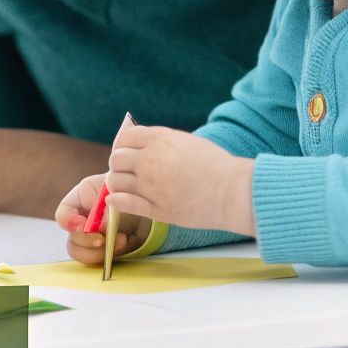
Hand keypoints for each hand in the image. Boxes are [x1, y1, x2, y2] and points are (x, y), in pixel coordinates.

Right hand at [55, 173, 146, 265]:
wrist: (151, 202)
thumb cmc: (133, 189)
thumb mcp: (121, 192)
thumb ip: (109, 208)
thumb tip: (101, 228)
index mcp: (81, 199)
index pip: (63, 214)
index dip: (70, 222)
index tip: (84, 226)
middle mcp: (83, 220)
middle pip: (72, 239)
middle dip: (87, 241)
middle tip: (102, 239)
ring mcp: (92, 237)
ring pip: (82, 254)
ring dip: (99, 251)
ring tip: (120, 240)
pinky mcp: (104, 249)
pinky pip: (99, 259)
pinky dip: (111, 254)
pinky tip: (125, 241)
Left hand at [105, 126, 255, 235]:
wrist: (232, 191)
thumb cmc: (215, 165)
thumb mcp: (186, 141)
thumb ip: (161, 140)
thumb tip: (138, 142)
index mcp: (160, 139)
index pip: (125, 138)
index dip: (124, 146)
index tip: (129, 154)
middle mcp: (150, 160)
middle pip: (116, 159)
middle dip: (120, 165)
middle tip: (129, 173)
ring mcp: (150, 185)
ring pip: (115, 181)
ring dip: (117, 184)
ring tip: (127, 187)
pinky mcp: (155, 209)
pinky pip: (122, 203)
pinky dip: (116, 201)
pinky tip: (118, 200)